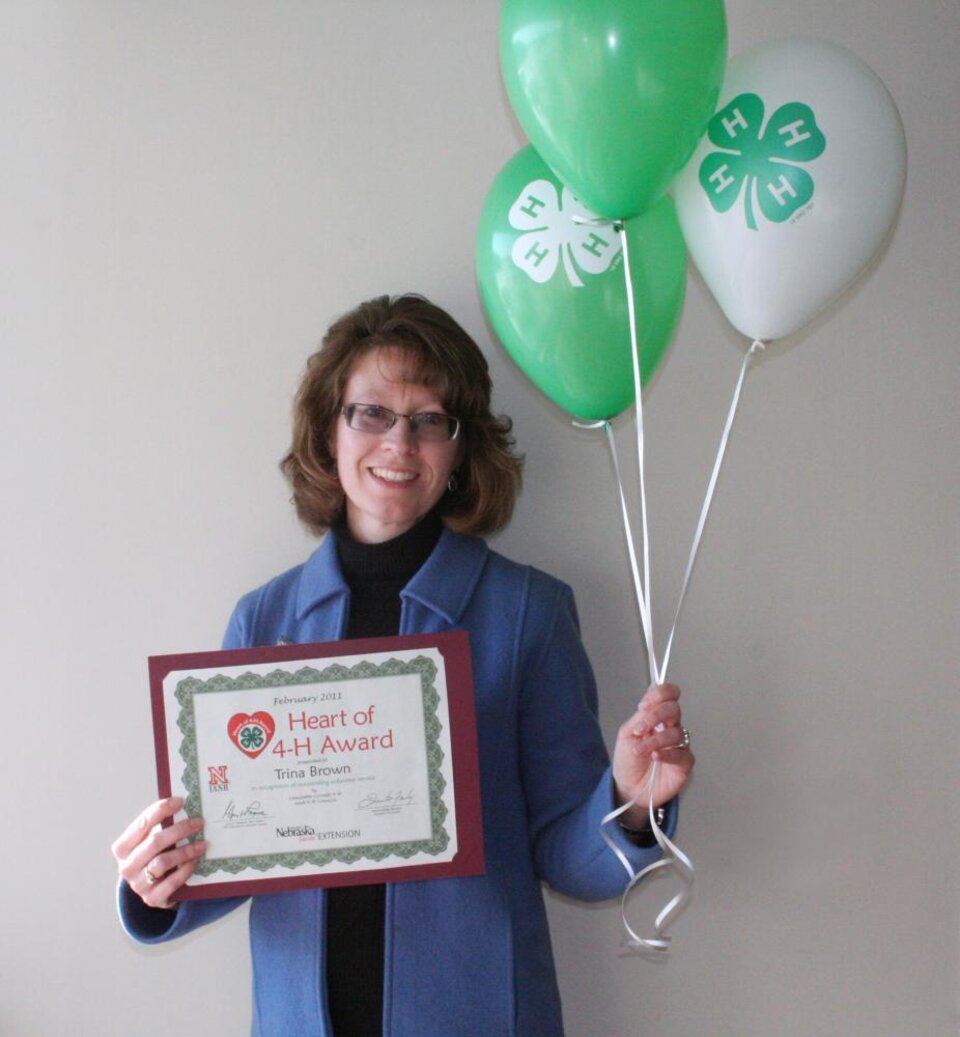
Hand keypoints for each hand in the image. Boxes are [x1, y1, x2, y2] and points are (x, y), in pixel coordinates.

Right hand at [111, 797, 205, 910]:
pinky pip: (172, 882)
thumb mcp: (150, 842)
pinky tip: (196, 860)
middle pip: (154, 843)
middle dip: (179, 830)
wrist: (152, 889)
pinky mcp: (152, 898)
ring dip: (186, 850)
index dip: (160, 811)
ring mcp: (138, 885)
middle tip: (199, 822)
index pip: (141, 825)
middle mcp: (127, 867)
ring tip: (203, 844)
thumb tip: (182, 804)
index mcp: (122, 848)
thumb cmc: (153, 857)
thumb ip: (159, 826)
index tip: (180, 801)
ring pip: (163, 862)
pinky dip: (186, 869)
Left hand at [612, 683, 694, 828]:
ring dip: (655, 741)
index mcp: (656, 716)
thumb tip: (650, 705)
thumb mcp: (627, 734)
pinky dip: (667, 753)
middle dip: (656, 716)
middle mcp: (669, 727)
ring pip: (676, 732)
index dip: (660, 694)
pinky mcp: (684, 762)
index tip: (645, 704)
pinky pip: (681, 753)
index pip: (667, 695)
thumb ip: (640, 719)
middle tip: (641, 729)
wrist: (628, 787)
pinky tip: (655, 756)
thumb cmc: (628, 761)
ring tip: (640, 751)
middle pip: (674, 709)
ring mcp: (678, 744)